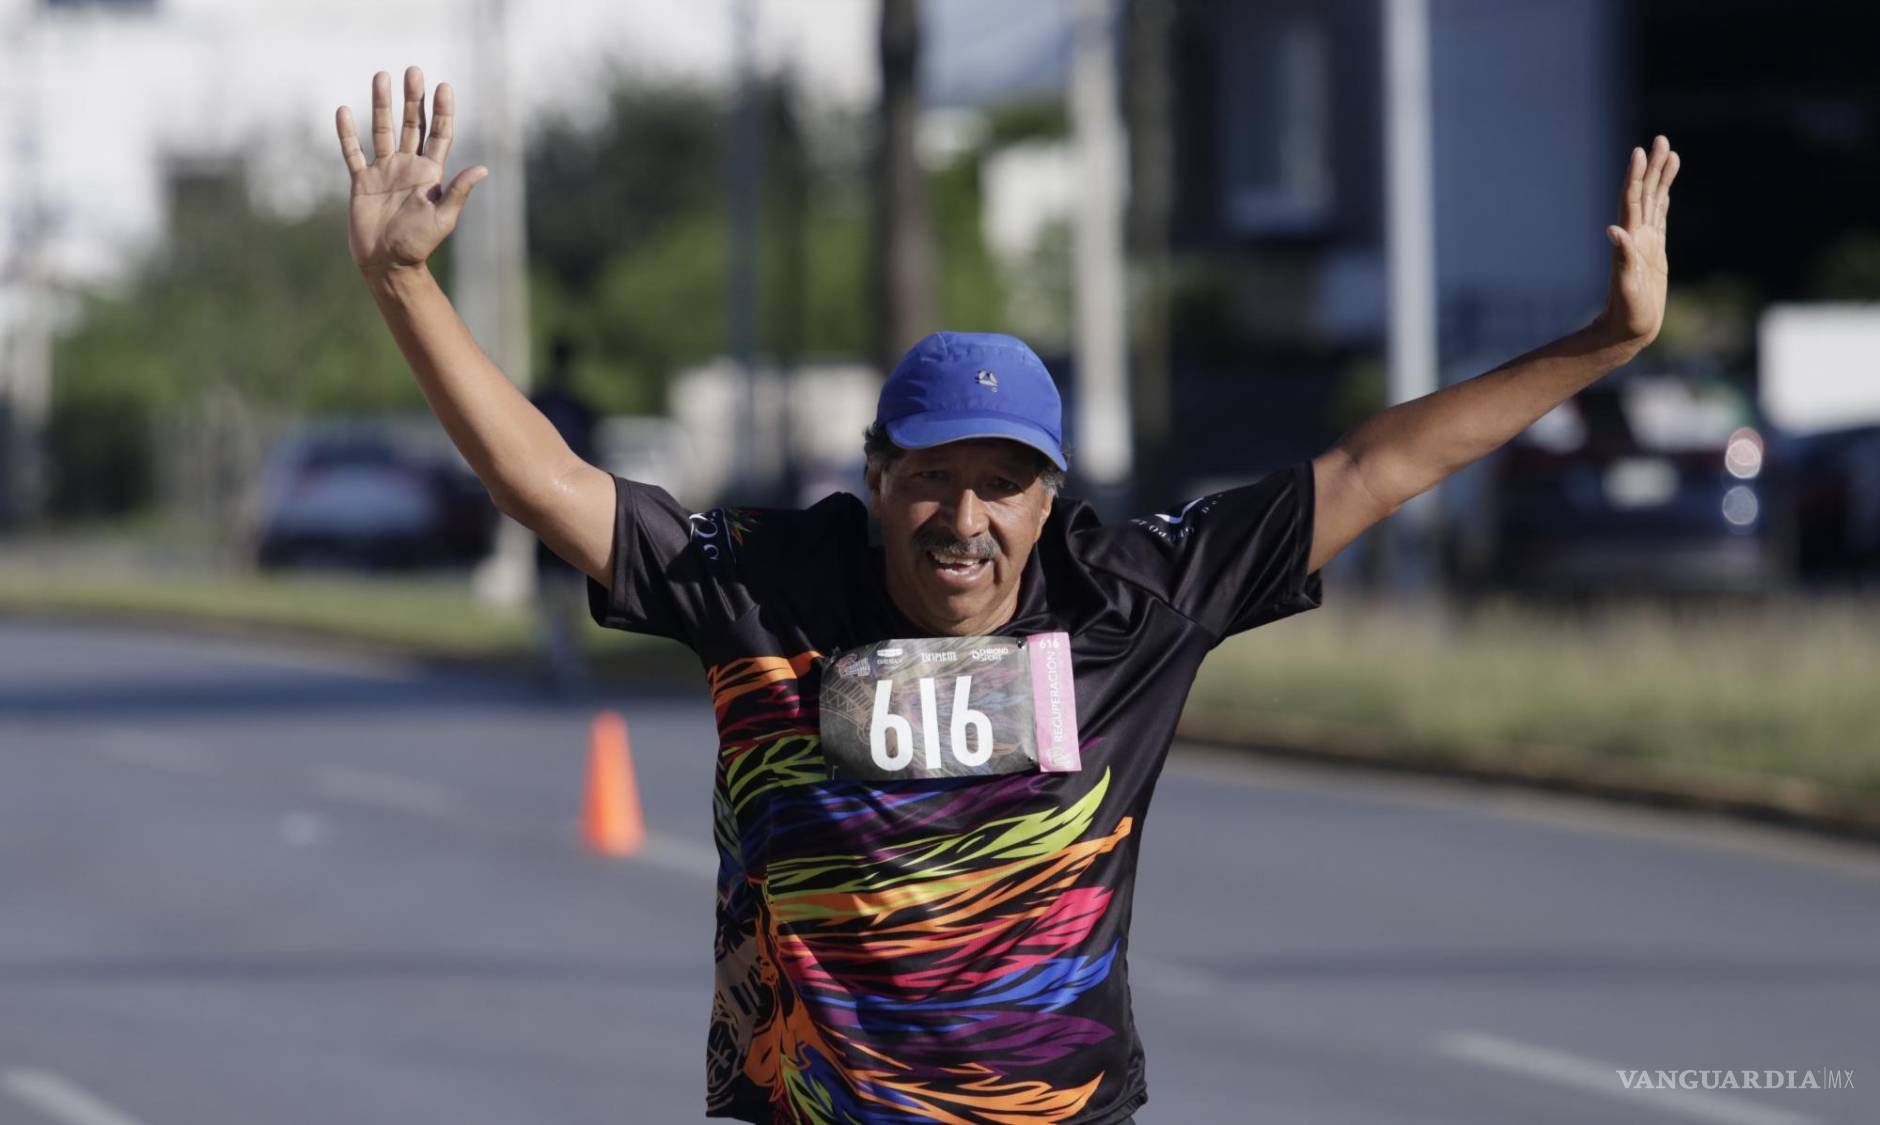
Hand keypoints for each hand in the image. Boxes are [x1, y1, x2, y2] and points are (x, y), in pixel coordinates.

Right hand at [335, 67, 487, 277]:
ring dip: (382, 105)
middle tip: (414, 71)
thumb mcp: (443, 218)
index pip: (439, 135)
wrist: (387, 264)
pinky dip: (347, 133)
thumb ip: (458, 191)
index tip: (444, 86)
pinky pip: (352, 152)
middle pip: (411, 125)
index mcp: (430, 175)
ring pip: (382, 130)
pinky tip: (343, 111)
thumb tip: (483, 168)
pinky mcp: (361, 182)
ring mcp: (384, 172)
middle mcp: (408, 167)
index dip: (442, 111)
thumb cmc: (418, 245)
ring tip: (382, 76)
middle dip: (413, 99)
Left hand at [1595, 134, 1678, 352]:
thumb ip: (1621, 259)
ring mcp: (1646, 243)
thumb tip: (1613, 231)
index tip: (1640, 152)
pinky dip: (1664, 200)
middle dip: (1653, 167)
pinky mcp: (1655, 252)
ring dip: (1660, 178)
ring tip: (1670, 152)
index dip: (1636, 176)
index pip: (1633, 201)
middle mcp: (1636, 237)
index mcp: (1630, 241)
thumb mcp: (1625, 288)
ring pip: (1655, 202)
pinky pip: (1660, 219)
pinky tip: (1666, 189)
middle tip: (1661, 139)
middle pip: (1645, 194)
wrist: (1627, 330)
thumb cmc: (1627, 314)